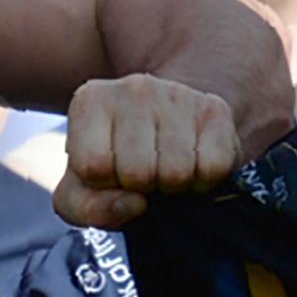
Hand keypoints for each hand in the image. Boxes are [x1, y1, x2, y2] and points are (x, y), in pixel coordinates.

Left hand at [55, 74, 238, 227]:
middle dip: (142, 186)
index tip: (112, 172)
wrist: (167, 130)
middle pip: (138, 172)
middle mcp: (134, 88)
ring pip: (177, 173)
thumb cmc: (118, 163)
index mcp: (90, 101)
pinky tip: (193, 164)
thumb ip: (85, 208)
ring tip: (167, 167)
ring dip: (174, 185)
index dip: (105, 184)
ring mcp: (178, 94)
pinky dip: (205, 180)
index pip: (94, 166)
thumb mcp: (81, 191)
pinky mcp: (215, 109)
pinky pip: (214, 167)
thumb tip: (135, 203)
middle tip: (145, 173)